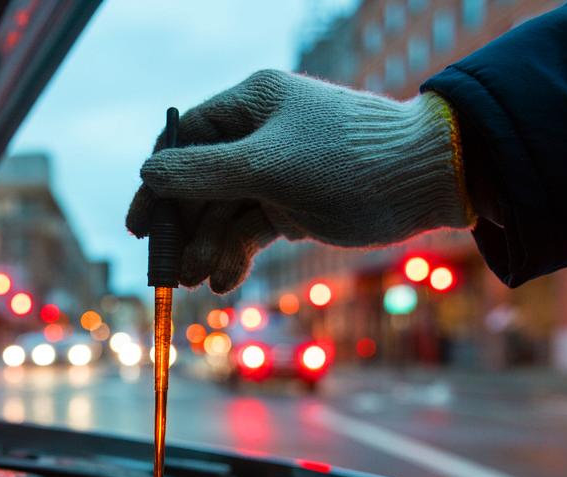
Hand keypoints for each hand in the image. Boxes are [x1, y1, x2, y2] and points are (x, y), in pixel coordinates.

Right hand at [127, 70, 471, 292]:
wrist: (425, 182)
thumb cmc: (348, 160)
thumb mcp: (267, 165)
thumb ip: (203, 173)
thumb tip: (148, 175)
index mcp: (251, 103)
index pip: (185, 141)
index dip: (158, 183)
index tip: (140, 225)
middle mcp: (259, 134)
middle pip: (200, 184)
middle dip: (184, 228)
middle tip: (165, 271)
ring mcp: (277, 173)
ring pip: (224, 214)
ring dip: (207, 248)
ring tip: (195, 283)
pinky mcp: (294, 206)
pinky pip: (251, 232)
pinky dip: (236, 256)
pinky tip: (223, 282)